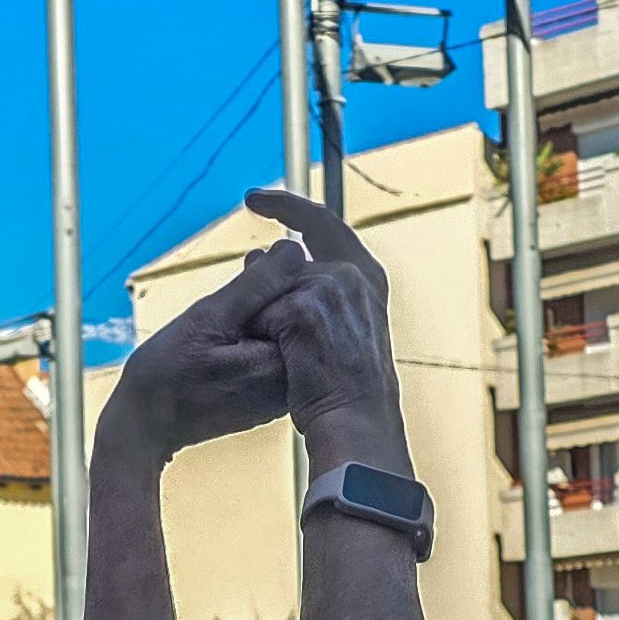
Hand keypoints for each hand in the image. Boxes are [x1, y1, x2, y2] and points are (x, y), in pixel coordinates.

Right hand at [101, 239, 300, 457]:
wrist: (144, 426)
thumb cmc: (166, 378)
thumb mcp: (209, 318)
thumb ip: (257, 285)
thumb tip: (295, 250)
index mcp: (285, 365)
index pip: (303, 298)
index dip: (265, 282)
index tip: (227, 307)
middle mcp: (293, 383)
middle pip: (295, 313)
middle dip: (260, 298)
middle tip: (217, 325)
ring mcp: (282, 390)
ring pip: (281, 327)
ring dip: (251, 315)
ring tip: (213, 341)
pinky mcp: (269, 391)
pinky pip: (269, 346)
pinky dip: (247, 334)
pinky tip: (218, 350)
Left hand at [236, 191, 406, 459]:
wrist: (358, 421)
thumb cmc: (347, 385)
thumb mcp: (344, 326)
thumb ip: (317, 289)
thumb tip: (265, 253)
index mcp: (365, 274)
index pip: (320, 223)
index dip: (286, 206)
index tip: (254, 198)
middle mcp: (351, 274)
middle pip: (285, 262)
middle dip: (264, 288)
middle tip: (277, 328)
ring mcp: (329, 288)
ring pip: (270, 290)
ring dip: (265, 322)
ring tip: (295, 361)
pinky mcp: (305, 309)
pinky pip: (262, 314)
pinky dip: (262, 339)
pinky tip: (287, 364)